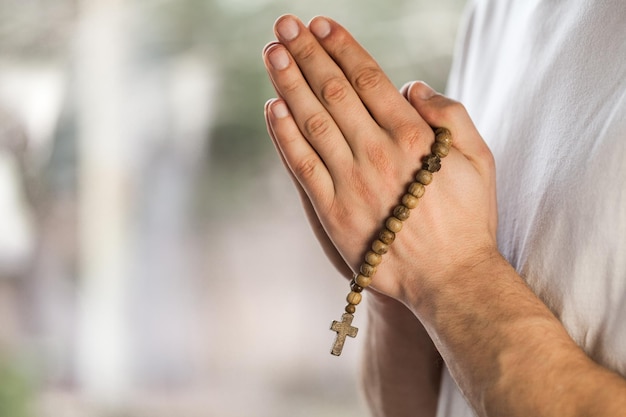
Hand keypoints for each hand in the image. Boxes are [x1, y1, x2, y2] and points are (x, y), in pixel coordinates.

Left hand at [263, 15, 497, 305]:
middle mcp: (377, 152)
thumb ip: (451, 116)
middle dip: (306, 54)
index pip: (367, 78)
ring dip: (288, 84)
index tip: (320, 24)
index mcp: (412, 136)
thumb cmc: (468, 218)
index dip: (340, 47)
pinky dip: (285, 135)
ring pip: (312, 121)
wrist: (448, 278)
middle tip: (283, 25)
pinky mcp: (333, 211)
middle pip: (333, 91)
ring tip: (272, 53)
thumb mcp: (479, 158)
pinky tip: (272, 108)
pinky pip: (303, 166)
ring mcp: (351, 182)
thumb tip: (413, 86)